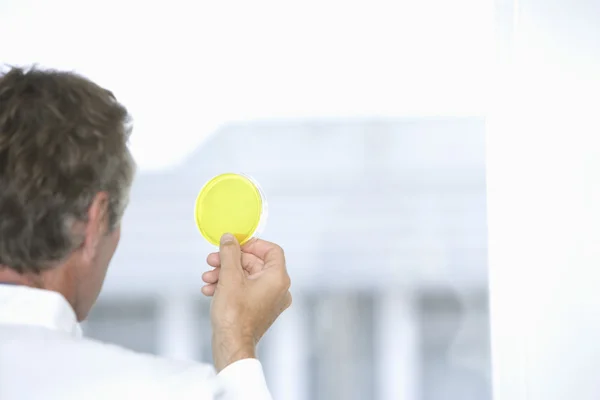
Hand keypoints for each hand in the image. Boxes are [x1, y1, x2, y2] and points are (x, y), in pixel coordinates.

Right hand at [206, 234, 291, 370]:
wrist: (231, 346)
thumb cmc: (234, 315)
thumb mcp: (229, 277)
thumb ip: (230, 253)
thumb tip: (229, 238)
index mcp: (278, 278)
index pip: (272, 250)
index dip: (252, 244)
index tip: (234, 244)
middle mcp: (278, 289)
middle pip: (255, 263)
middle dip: (230, 261)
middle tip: (212, 260)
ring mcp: (269, 300)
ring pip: (246, 277)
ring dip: (225, 274)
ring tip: (207, 277)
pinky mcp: (258, 309)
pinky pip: (245, 290)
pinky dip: (228, 287)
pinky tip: (209, 289)